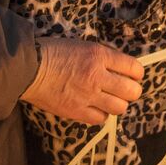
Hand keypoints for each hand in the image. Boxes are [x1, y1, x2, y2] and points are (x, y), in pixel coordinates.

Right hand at [21, 37, 144, 125]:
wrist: (28, 69)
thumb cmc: (53, 54)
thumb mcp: (83, 45)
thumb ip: (103, 57)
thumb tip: (121, 68)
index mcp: (100, 56)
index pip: (134, 68)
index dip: (137, 74)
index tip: (133, 76)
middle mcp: (97, 76)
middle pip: (132, 91)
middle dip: (132, 91)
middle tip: (125, 90)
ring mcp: (88, 96)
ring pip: (120, 107)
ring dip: (117, 104)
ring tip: (109, 100)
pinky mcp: (76, 111)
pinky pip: (101, 119)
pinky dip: (101, 114)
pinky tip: (95, 107)